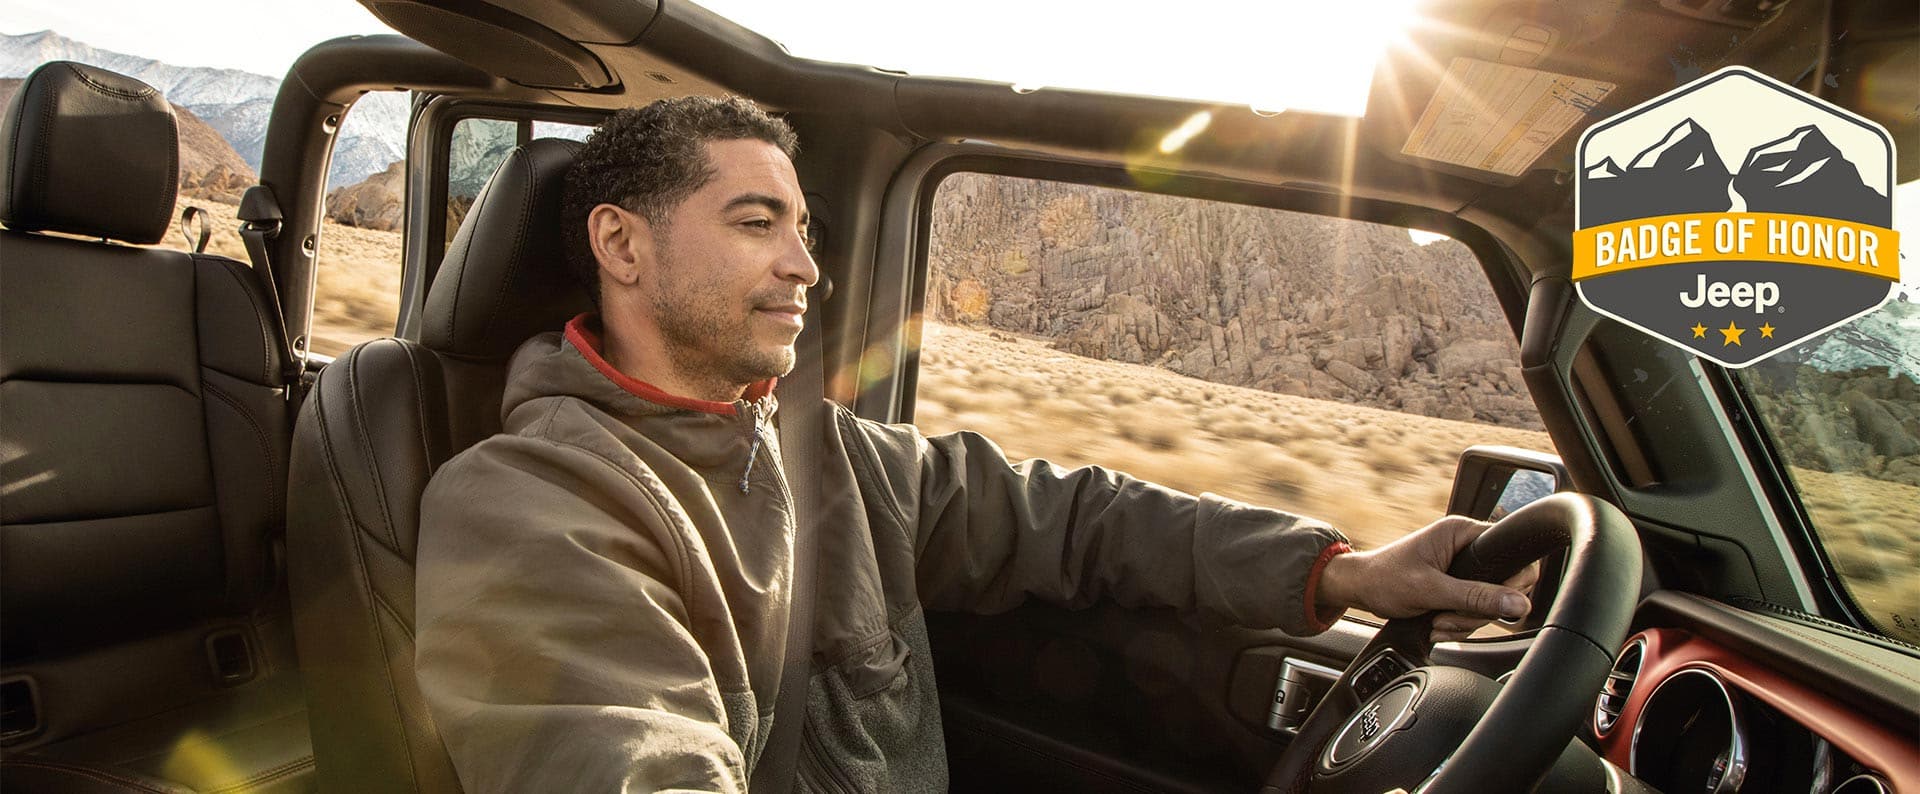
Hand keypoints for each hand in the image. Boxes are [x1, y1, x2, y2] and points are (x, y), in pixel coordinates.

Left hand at [1317, 515, 1539, 642]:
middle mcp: (1465, 546)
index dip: (1513, 581)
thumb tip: (1517, 603)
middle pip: (1502, 585)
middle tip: (1449, 616)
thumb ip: (1476, 597)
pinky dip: (1457, 624)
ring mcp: (1462, 568)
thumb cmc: (1384, 578)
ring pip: (1487, 603)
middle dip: (1476, 611)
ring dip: (1463, 621)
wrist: (1359, 589)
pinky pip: (1472, 610)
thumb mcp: (1431, 590)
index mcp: (1462, 532)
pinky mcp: (1455, 586)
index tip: (1497, 604)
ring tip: (1436, 621)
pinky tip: (1436, 624)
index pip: (1511, 551)